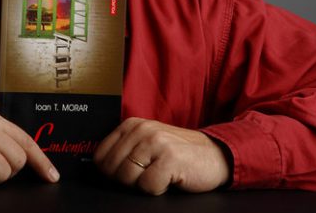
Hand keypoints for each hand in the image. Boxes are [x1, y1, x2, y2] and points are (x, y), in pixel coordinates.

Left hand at [93, 117, 229, 194]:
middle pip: (112, 170)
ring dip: (144, 185)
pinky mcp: (169, 158)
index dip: (111, 172)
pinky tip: (170, 179)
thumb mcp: (147, 144)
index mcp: (131, 125)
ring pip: (127, 179)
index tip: (128, 173)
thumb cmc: (178, 154)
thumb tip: (100, 169)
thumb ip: (125, 150)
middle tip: (148, 174)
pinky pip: (148, 187)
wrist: (215, 155)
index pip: (100, 156)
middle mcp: (141, 130)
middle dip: (127, 180)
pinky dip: (158, 189)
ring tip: (159, 174)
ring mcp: (155, 142)